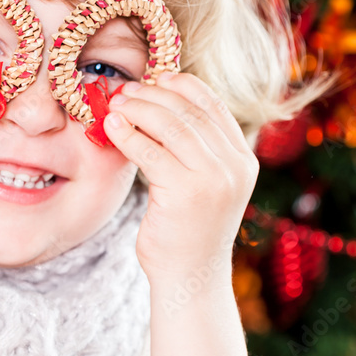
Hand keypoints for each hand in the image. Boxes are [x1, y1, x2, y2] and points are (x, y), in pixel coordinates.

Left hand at [104, 71, 259, 287]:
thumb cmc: (189, 231)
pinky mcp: (186, 191)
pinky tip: (112, 127)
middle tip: (127, 91)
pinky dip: (128, 135)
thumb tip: (158, 106)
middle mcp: (234, 167)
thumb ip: (196, 151)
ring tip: (116, 106)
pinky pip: (151, 151)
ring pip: (172, 127)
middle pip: (190, 113)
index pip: (214, 107)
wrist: (190, 277)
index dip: (184, 86)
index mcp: (244, 161)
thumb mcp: (204, 185)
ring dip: (140, 110)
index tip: (158, 78)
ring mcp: (214, 179)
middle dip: (154, 96)